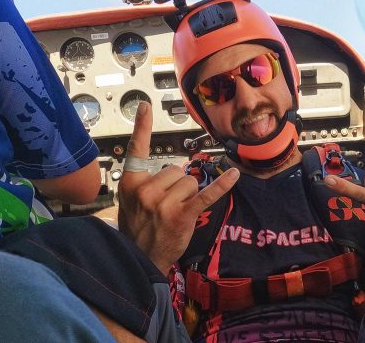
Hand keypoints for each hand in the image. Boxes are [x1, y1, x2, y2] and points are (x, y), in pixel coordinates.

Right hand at [118, 102, 239, 273]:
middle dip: (177, 184)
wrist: (139, 259)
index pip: (137, 149)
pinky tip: (234, 174)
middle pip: (176, 169)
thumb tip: (175, 169)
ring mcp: (165, 203)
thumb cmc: (137, 228)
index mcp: (132, 182)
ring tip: (175, 212)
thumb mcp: (130, 201)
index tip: (146, 105)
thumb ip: (146, 181)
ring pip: (190, 181)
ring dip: (188, 194)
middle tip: (166, 206)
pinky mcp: (184, 214)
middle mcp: (147, 190)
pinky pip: (207, 194)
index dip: (142, 126)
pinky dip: (222, 184)